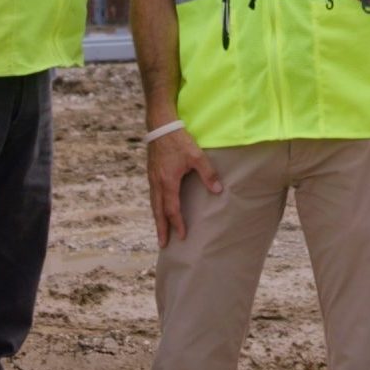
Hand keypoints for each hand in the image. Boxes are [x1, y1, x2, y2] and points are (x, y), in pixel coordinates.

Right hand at [147, 126, 221, 246]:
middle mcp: (157, 183)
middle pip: (158, 211)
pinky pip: (152, 194)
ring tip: (160, 229)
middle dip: (161, 228)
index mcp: (168, 182)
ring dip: (157, 218)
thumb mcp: (196, 156)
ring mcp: (152, 177)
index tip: (182, 236)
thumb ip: (208, 174)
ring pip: (153, 203)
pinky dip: (155, 205)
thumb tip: (218, 191)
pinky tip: (159, 206)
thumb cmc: (178, 140)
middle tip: (162, 244)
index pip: (172, 209)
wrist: (160, 125)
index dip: (177, 224)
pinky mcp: (151, 171)